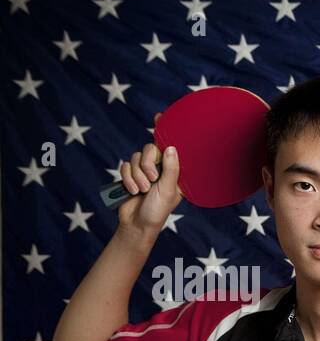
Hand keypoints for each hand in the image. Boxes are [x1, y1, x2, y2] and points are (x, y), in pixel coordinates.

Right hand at [116, 119, 181, 233]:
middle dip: (147, 164)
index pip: (170, 147)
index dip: (164, 131)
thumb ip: (170, 168)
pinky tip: (132, 191)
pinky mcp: (131, 175)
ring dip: (137, 175)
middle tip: (151, 180)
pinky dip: (127, 178)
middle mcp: (161, 169)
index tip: (159, 115)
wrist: (137, 225)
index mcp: (174, 172)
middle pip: (150, 149)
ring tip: (142, 191)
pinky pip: (125, 165)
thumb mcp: (167, 189)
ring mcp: (145, 172)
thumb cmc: (157, 211)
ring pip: (136, 157)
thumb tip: (170, 147)